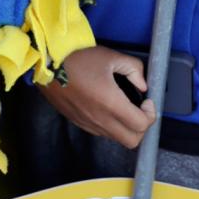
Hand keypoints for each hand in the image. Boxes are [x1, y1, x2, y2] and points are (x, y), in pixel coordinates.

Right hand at [39, 46, 155, 149]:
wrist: (47, 64)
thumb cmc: (79, 58)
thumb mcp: (111, 57)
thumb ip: (134, 69)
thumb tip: (142, 86)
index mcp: (111, 104)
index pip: (141, 125)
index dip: (150, 114)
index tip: (146, 101)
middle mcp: (101, 119)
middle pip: (132, 141)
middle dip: (141, 127)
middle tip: (138, 109)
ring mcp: (89, 124)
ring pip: (116, 139)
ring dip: (125, 127)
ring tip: (122, 107)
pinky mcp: (79, 123)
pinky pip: (102, 133)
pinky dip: (110, 125)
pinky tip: (106, 108)